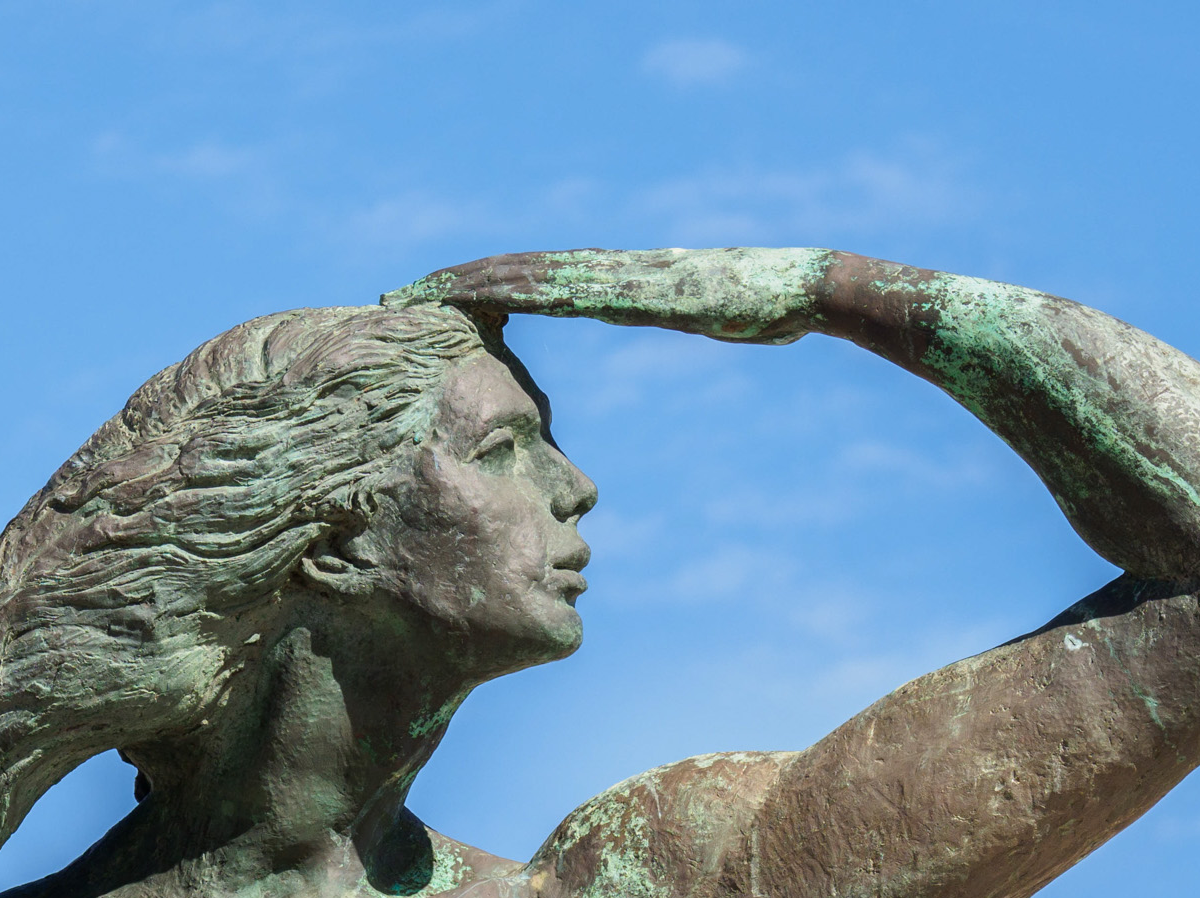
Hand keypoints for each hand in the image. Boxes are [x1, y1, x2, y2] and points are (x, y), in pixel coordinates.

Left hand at [384, 245, 834, 344]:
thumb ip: (673, 318)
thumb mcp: (703, 319)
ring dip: (460, 285)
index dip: (480, 293)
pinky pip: (553, 287)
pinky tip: (466, 299)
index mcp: (618, 281)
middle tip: (394, 298)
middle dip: (451, 286)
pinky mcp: (627, 286)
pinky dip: (504, 289)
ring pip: (519, 274)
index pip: (533, 284)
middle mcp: (607, 270)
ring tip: (408, 296)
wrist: (804, 286)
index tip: (434, 305)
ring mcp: (615, 274)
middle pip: (511, 274)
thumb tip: (668, 326)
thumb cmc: (767, 306)